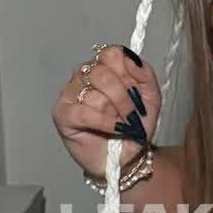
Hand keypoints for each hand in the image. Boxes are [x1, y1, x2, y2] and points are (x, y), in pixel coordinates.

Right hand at [54, 42, 160, 182]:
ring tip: (122, 127)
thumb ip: (146, 74)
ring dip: (115, 114)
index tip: (137, 92)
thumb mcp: (151, 99)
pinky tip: (113, 130)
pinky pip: (83, 112)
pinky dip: (104, 122)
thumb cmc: (135, 127)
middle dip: (123, 98)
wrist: (127, 158)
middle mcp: (84, 75)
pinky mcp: (62, 113)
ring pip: (94, 95)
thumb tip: (133, 58)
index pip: (112, 53)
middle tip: (132, 116)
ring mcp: (70, 93)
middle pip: (102, 72)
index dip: (128, 73)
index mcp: (105, 66)